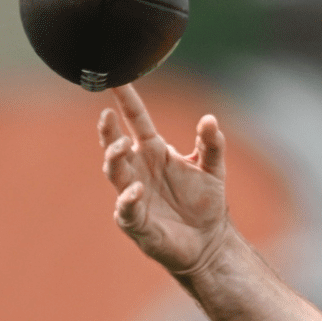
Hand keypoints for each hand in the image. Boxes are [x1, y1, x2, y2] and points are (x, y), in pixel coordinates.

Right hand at [99, 84, 231, 274]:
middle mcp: (138, 170)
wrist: (208, 242)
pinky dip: (129, 200)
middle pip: (116, 146)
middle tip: (108, 116)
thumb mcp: (213, 169)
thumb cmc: (204, 203)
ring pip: (115, 173)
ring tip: (123, 146)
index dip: (126, 100)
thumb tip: (210, 118)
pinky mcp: (137, 222)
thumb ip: (212, 144)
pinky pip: (127, 209)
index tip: (116, 78)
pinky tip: (136, 191)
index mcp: (153, 152)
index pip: (136, 120)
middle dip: (109, 132)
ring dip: (115, 158)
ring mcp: (134, 195)